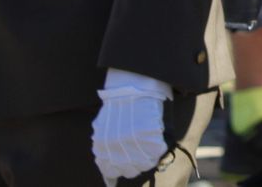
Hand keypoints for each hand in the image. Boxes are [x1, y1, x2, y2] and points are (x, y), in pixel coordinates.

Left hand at [91, 69, 170, 183]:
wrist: (132, 87)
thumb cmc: (118, 105)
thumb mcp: (104, 128)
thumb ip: (105, 148)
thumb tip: (109, 174)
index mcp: (102, 149)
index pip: (111, 172)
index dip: (121, 168)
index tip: (128, 163)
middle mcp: (115, 151)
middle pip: (130, 171)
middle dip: (136, 164)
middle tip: (142, 153)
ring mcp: (133, 146)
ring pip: (145, 164)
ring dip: (149, 157)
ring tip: (151, 146)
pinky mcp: (149, 138)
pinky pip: (158, 151)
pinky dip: (159, 147)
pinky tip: (157, 138)